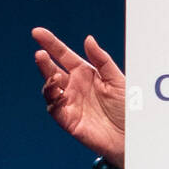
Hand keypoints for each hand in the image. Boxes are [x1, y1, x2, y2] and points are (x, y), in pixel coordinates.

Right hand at [32, 27, 125, 168]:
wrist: (131, 135)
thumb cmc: (128, 107)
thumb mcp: (117, 79)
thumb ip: (102, 60)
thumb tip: (88, 39)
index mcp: (86, 73)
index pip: (64, 55)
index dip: (51, 44)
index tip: (37, 32)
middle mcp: (75, 86)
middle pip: (52, 70)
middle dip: (44, 62)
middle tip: (40, 54)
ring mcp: (70, 102)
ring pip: (49, 88)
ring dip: (48, 82)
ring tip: (55, 77)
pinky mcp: (68, 119)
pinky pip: (53, 108)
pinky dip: (52, 99)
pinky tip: (59, 93)